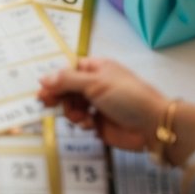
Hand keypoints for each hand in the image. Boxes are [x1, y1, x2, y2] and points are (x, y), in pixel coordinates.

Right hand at [39, 58, 165, 152]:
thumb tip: (42, 78)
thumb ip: (67, 81)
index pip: (69, 69)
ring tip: (81, 117)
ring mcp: (97, 104)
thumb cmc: (126, 96)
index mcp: (96, 68)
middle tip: (46, 104)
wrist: (152, 125)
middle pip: (67, 88)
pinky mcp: (99, 124)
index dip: (55, 78)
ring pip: (72, 106)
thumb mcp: (95, 83)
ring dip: (72, 111)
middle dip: (59, 96)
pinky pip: (81, 121)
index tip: (42, 89)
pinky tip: (89, 124)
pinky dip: (81, 122)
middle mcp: (95, 84)